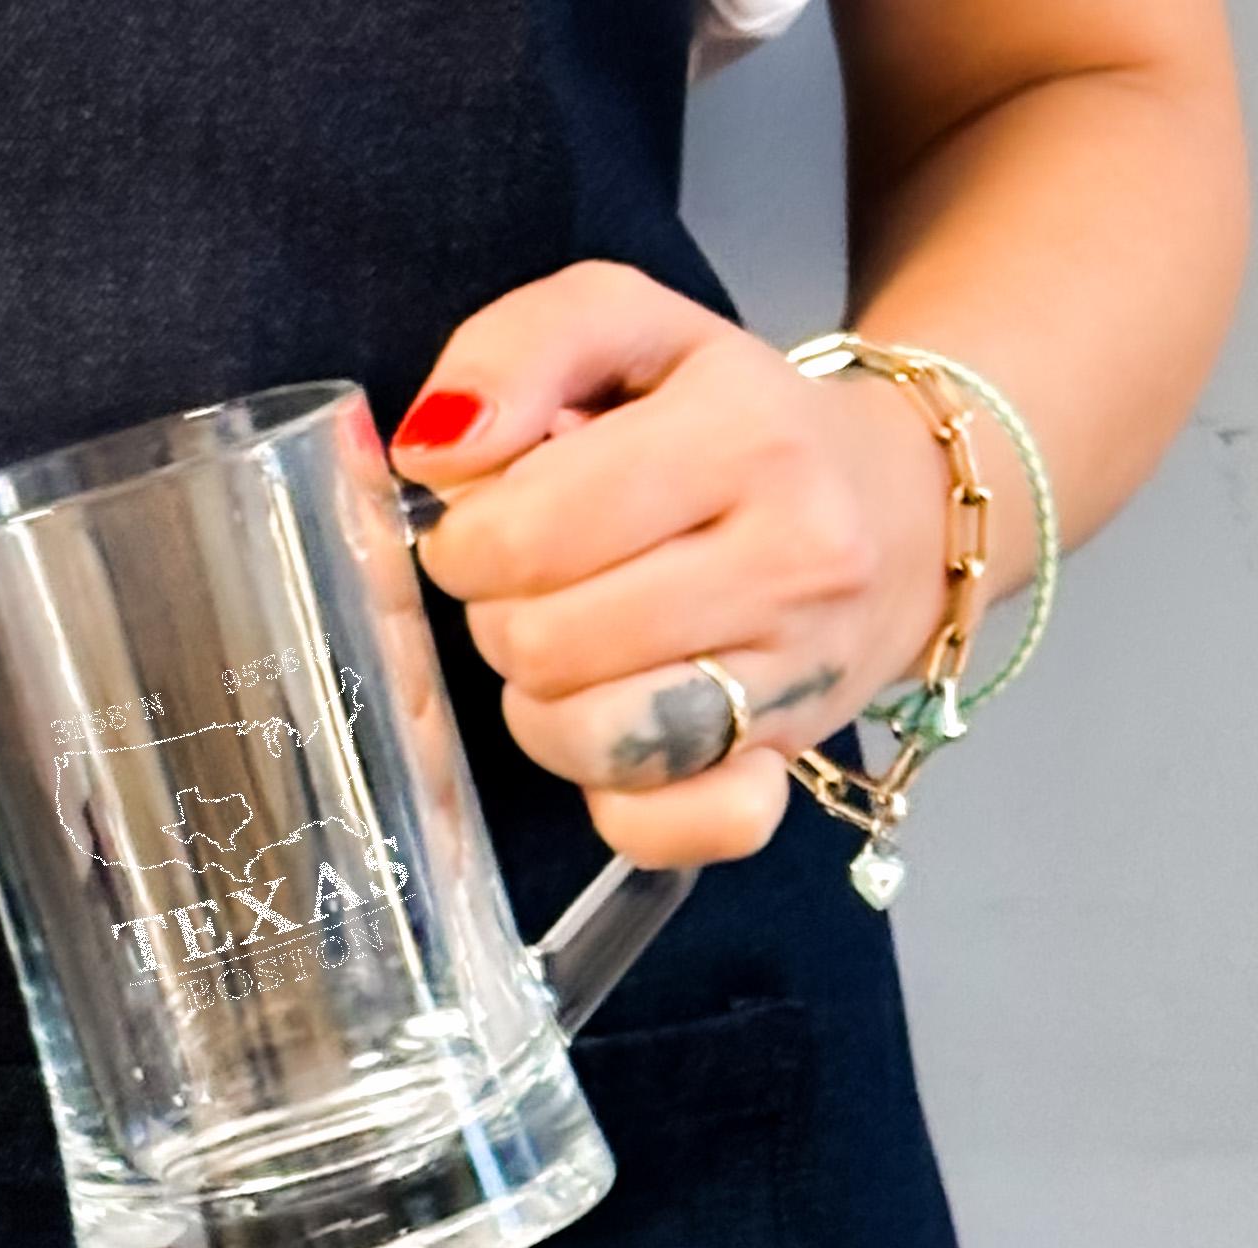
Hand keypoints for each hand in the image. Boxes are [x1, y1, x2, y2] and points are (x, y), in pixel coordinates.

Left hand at [391, 264, 958, 866]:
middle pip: (542, 643)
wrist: (894, 507)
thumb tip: (437, 446)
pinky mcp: (786, 768)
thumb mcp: (632, 332)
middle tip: (543, 588)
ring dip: (544, 705)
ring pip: (585, 739)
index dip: (469, 540)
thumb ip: (521, 346)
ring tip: (577, 651)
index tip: (494, 527)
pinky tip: (622, 740)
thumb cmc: (730, 420)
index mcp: (748, 434)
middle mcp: (794, 560)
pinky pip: (671, 831)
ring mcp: (797, 677)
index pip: (526, 530)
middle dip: (506, 617)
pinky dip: (622, 804)